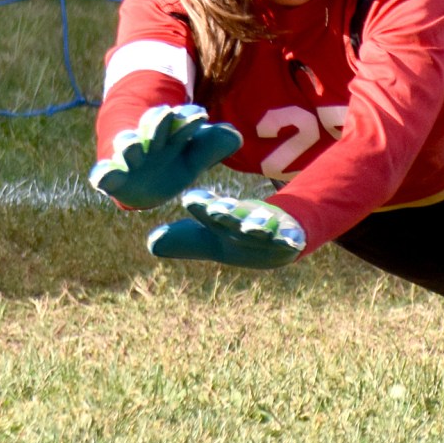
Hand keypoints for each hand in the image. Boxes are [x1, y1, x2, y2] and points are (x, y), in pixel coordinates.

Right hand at [89, 104, 241, 209]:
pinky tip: (104, 175)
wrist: (144, 186)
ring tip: (131, 143)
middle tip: (166, 113)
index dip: (189, 118)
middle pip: (153, 127)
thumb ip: (211, 148)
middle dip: (159, 121)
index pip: (180, 121)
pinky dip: (103, 173)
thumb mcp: (193, 159)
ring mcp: (130, 157)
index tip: (201, 115)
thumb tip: (235, 136)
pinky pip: (105, 173)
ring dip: (129, 143)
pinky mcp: (112, 176)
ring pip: (128, 145)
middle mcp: (149, 141)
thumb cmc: (172, 166)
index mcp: (170, 135)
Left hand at [146, 188, 305, 268]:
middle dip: (226, 213)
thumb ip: (184, 241)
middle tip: (215, 210)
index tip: (189, 198)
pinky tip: (292, 242)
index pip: (210, 212)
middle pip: (235, 217)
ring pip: (262, 226)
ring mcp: (268, 228)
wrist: (281, 237)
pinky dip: (290, 239)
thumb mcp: (212, 240)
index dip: (201, 206)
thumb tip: (151, 243)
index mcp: (225, 219)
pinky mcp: (289, 237)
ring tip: (250, 227)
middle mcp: (245, 220)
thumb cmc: (239, 236)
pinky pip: (290, 238)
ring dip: (256, 225)